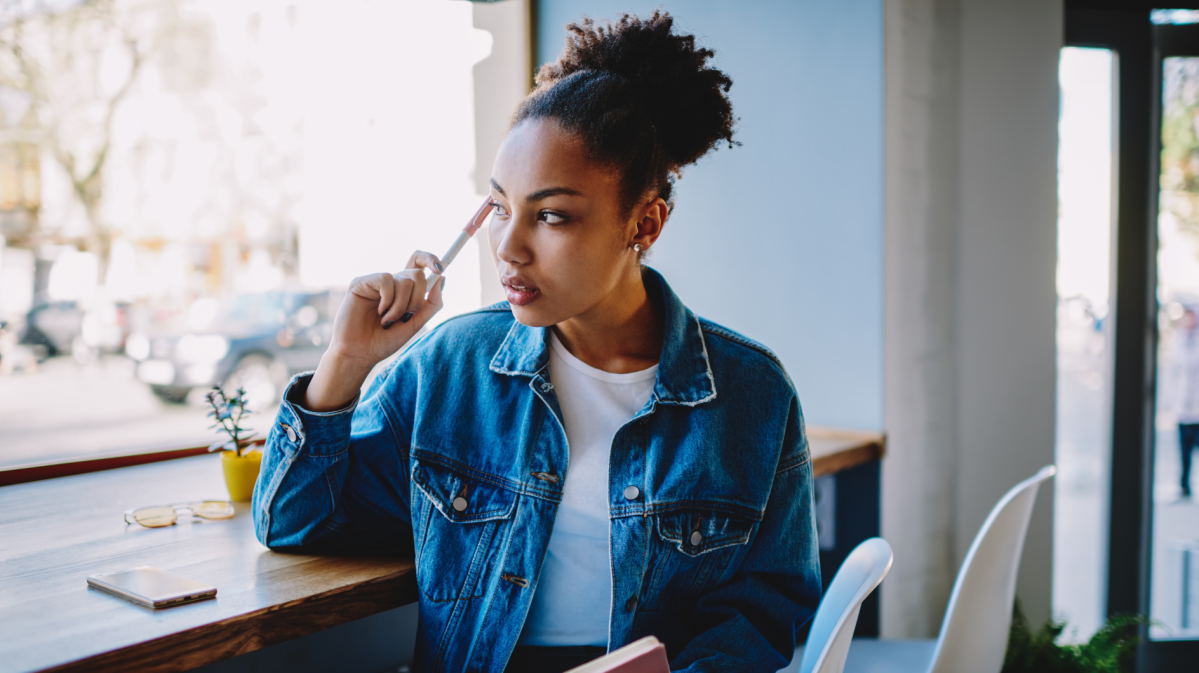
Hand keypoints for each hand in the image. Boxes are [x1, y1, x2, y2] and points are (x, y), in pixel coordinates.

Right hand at [304, 251, 444, 410]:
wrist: (361, 354)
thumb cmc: (385, 340)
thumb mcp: (415, 323)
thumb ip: (431, 303)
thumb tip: (441, 277)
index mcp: (403, 291)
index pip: (418, 264)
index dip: (430, 259)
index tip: (439, 268)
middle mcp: (390, 283)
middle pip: (417, 274)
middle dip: (417, 300)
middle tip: (405, 317)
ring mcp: (375, 282)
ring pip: (405, 281)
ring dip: (401, 306)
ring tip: (388, 320)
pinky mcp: (361, 283)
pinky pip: (386, 279)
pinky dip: (388, 300)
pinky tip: (379, 313)